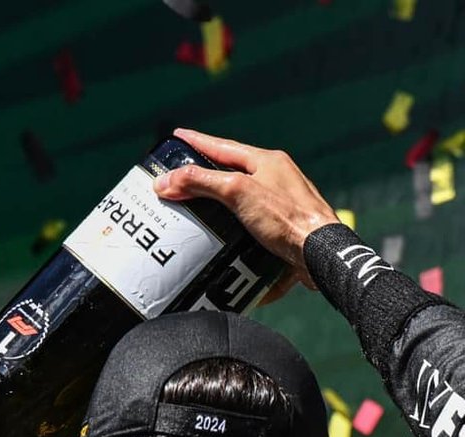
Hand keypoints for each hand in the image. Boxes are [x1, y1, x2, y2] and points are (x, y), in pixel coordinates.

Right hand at [155, 131, 339, 303]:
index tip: (178, 135)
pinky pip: (249, 219)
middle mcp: (276, 177)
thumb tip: (167, 181)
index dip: (198, 141)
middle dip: (207, 170)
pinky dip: (232, 222)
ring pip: (242, 194)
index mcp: (267, 161)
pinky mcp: (282, 226)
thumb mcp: (238, 193)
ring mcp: (281, 201)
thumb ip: (203, 182)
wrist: (319, 251)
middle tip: (183, 173)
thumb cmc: (286, 218)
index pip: (223, 147)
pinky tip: (223, 233)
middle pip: (233, 170)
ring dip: (219, 199)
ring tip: (197, 205)